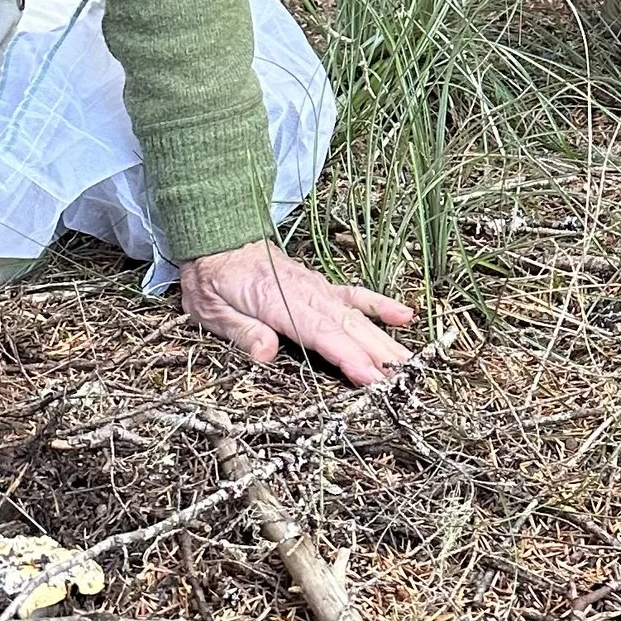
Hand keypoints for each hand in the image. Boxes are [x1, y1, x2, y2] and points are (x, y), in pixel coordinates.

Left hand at [180, 238, 416, 386]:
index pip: (319, 333)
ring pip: (357, 316)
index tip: (370, 377)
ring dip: (384, 340)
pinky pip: (355, 295)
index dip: (347, 356)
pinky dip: (380, 305)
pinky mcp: (321, 286)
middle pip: (347, 327)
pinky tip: (405, 316)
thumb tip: (267, 353)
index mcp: (276, 300)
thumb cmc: (211, 279)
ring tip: (409, 363)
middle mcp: (304, 292)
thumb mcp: (212, 310)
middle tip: (402, 381)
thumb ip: (241, 331)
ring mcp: (316, 288)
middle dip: (376, 355)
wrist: (217, 239)